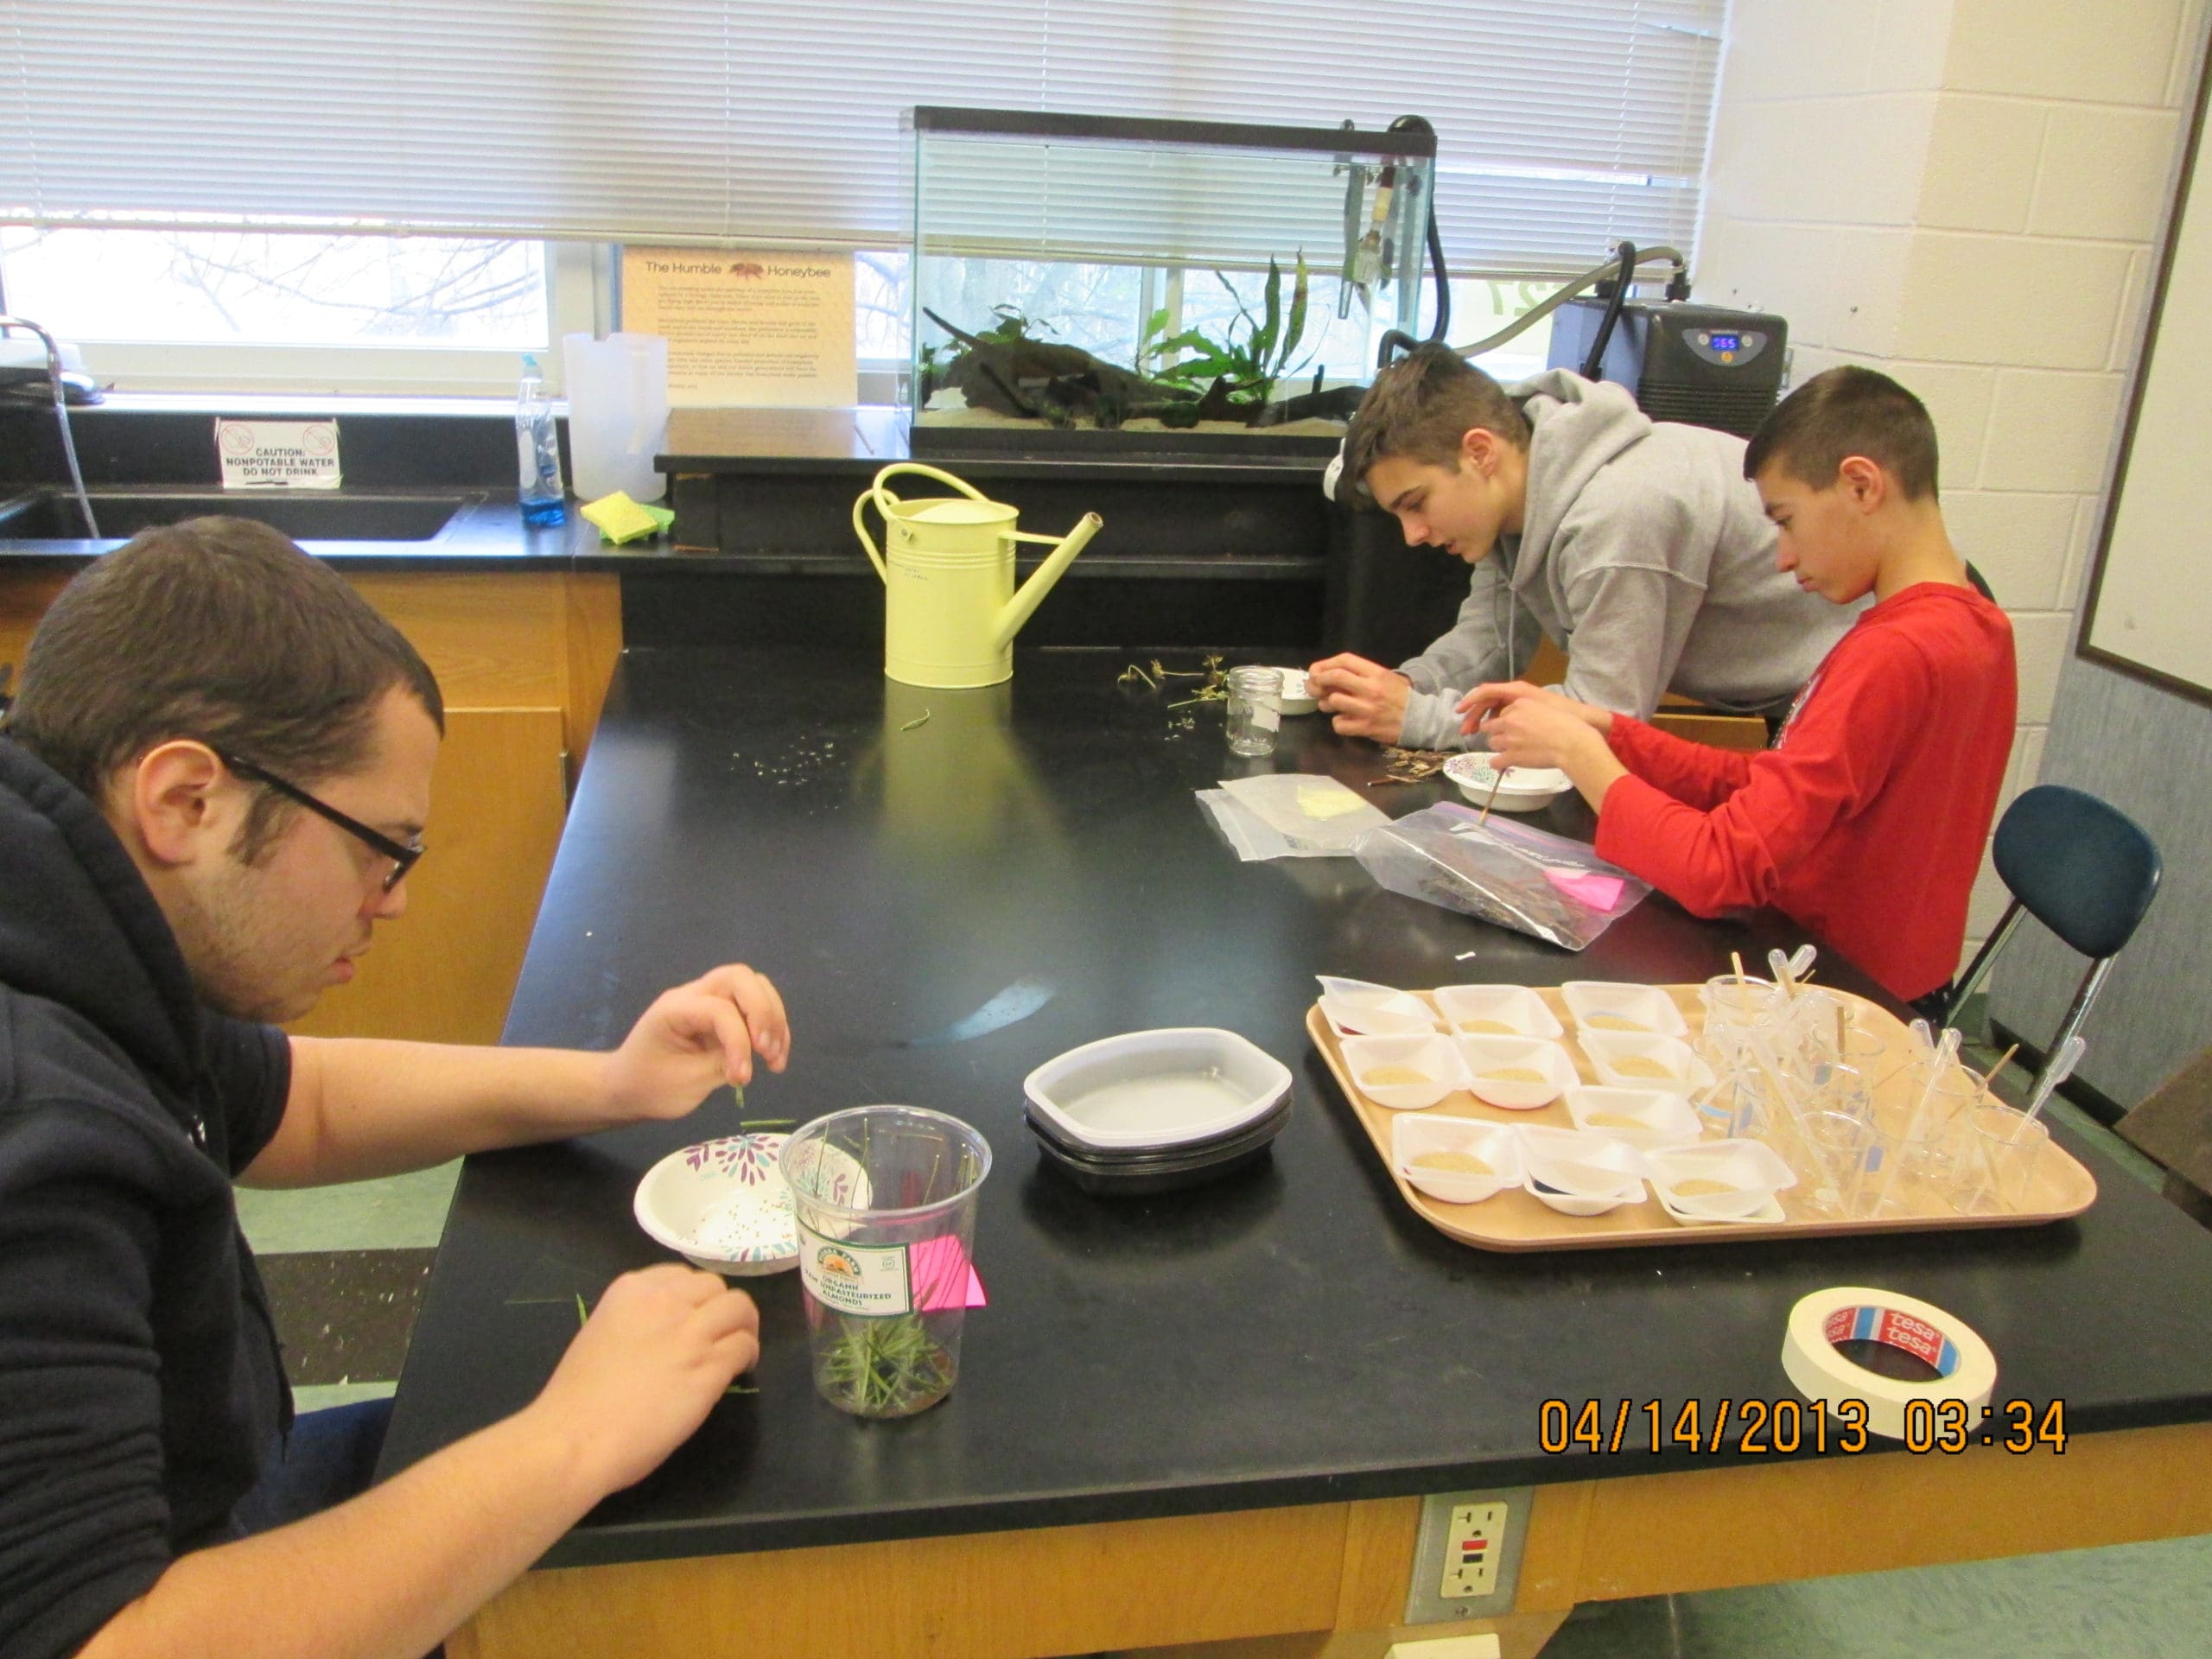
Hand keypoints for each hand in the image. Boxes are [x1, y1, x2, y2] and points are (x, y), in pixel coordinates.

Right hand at [533, 1264, 759, 1494]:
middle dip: (722, 1308)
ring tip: (739, 1349)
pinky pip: (743, 1346)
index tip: (695, 1317)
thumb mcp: (601, 1334)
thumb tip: (662, 1336)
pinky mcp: (709, 1367)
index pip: (682, 1276)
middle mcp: (665, 1303)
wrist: (575, 1438)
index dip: (694, 1297)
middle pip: (715, 1287)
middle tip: (721, 1334)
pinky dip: (746, 1356)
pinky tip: (737, 1371)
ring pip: (740, 1309)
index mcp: (631, 1291)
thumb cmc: (577, 1399)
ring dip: (744, 1327)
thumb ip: (635, 1322)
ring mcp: (690, 1333)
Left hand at [601, 963, 789, 1120]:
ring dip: (772, 1018)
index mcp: (675, 1008)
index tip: (742, 1077)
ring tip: (774, 1057)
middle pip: (740, 978)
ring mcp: (707, 1000)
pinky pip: (753, 1006)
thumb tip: (751, 1059)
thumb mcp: (685, 1082)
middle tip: (766, 1051)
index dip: (739, 1042)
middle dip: (763, 1012)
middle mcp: (692, 994)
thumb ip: (720, 1064)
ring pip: (753, 987)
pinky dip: (770, 1026)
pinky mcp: (720, 1013)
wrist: (627, 1088)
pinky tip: (773, 1055)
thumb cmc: (649, 1087)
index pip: (720, 1010)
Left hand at [1306, 653, 1411, 743]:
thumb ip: (1360, 674)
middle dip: (1319, 681)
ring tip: (1329, 705)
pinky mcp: (1366, 728)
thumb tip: (1327, 675)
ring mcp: (1367, 709)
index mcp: (1376, 673)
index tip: (1317, 671)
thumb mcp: (1384, 678)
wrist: (1420, 720)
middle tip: (1314, 686)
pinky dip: (1337, 723)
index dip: (1325, 664)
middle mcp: (1371, 689)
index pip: (1345, 660)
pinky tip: (1344, 720)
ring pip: (1333, 701)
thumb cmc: (1398, 697)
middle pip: (1335, 677)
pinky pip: (1339, 724)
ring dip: (1326, 703)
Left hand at [1457, 682, 1613, 770]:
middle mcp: (1511, 720)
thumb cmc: (1567, 725)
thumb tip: (1525, 721)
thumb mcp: (1546, 709)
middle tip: (1510, 739)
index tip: (1515, 727)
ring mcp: (1509, 738)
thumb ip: (1531, 712)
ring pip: (1492, 743)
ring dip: (1499, 747)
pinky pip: (1494, 761)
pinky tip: (1503, 764)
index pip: (1503, 712)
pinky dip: (1498, 763)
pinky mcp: (1512, 756)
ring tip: (1510, 752)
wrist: (1572, 744)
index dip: (1507, 721)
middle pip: (1491, 726)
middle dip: (1498, 733)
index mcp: (1520, 705)